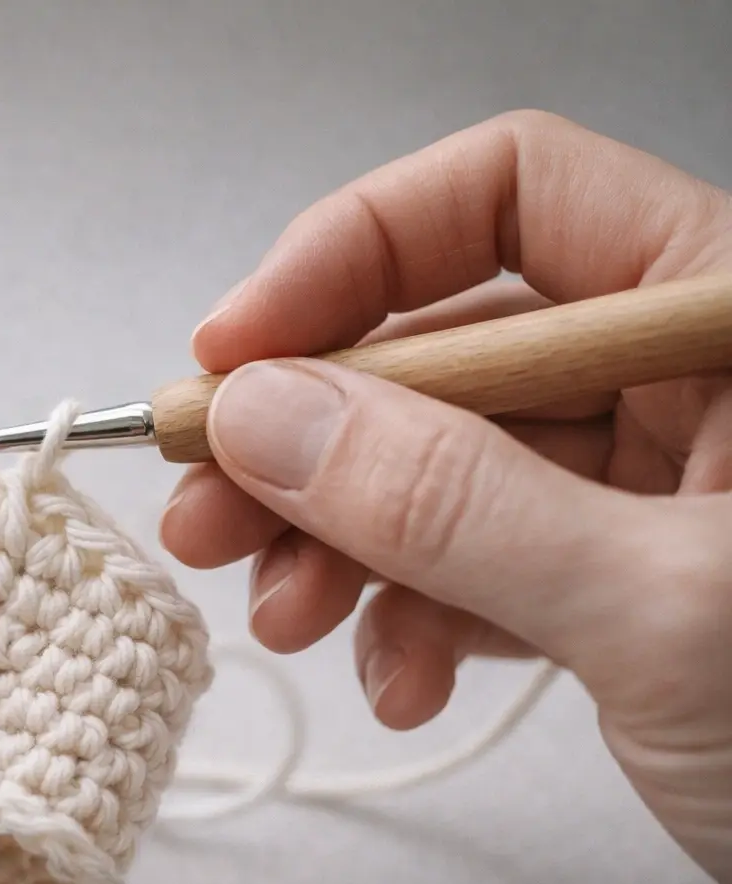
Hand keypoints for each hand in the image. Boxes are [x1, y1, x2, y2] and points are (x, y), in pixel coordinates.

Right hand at [160, 110, 731, 883]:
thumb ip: (455, 505)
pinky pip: (474, 562)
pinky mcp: (618, 582)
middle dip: (313, 437)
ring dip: (339, 539)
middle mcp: (688, 378)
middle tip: (209, 509)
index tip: (236, 352)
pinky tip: (397, 679)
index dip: (354, 253)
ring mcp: (649, 486)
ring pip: (439, 465)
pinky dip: (409, 616)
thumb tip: (266, 415)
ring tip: (285, 615)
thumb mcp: (665, 613)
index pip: (513, 196)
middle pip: (446, 347)